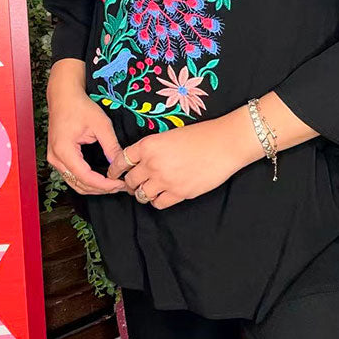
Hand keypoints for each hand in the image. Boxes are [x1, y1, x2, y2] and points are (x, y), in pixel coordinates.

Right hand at [47, 59, 126, 194]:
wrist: (63, 96)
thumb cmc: (80, 106)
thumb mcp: (101, 124)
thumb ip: (111, 145)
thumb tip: (121, 163)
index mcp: (64, 150)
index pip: (85, 177)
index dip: (104, 184)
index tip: (120, 184)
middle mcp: (56, 158)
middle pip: (79, 184)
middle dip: (101, 189)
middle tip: (121, 186)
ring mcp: (54, 159)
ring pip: (75, 183)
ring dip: (94, 187)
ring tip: (114, 184)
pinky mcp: (57, 158)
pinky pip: (72, 176)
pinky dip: (87, 181)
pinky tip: (102, 179)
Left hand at [107, 105, 263, 208]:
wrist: (224, 144)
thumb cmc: (201, 135)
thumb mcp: (170, 135)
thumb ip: (153, 149)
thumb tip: (142, 161)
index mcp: (149, 145)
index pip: (122, 160)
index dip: (115, 169)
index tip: (114, 174)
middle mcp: (153, 163)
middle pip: (130, 180)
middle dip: (131, 182)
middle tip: (136, 183)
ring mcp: (165, 180)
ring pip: (142, 194)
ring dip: (144, 192)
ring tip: (150, 189)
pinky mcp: (179, 193)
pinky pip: (158, 203)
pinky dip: (158, 200)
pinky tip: (163, 194)